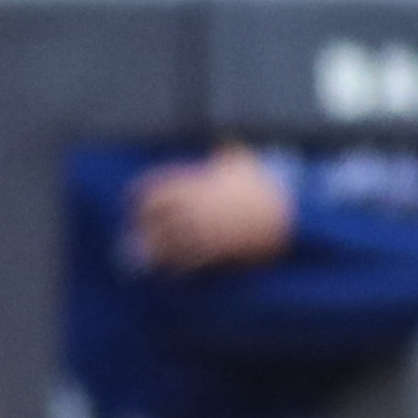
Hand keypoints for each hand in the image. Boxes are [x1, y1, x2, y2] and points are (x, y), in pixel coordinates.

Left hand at [127, 146, 293, 270]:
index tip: (131, 204)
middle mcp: (195, 207)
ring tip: (145, 259)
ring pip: (166, 244)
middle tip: (134, 235)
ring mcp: (204, 230)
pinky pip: (186, 263)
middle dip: (142, 227)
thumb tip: (226, 143)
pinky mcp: (215, 250)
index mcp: (197, 183)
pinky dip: (175, 269)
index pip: (153, 188)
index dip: (137, 196)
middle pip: (153, 219)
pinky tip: (170, 274)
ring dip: (154, 253)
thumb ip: (228, 154)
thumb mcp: (245, 164)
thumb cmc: (266, 189)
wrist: (286, 216)